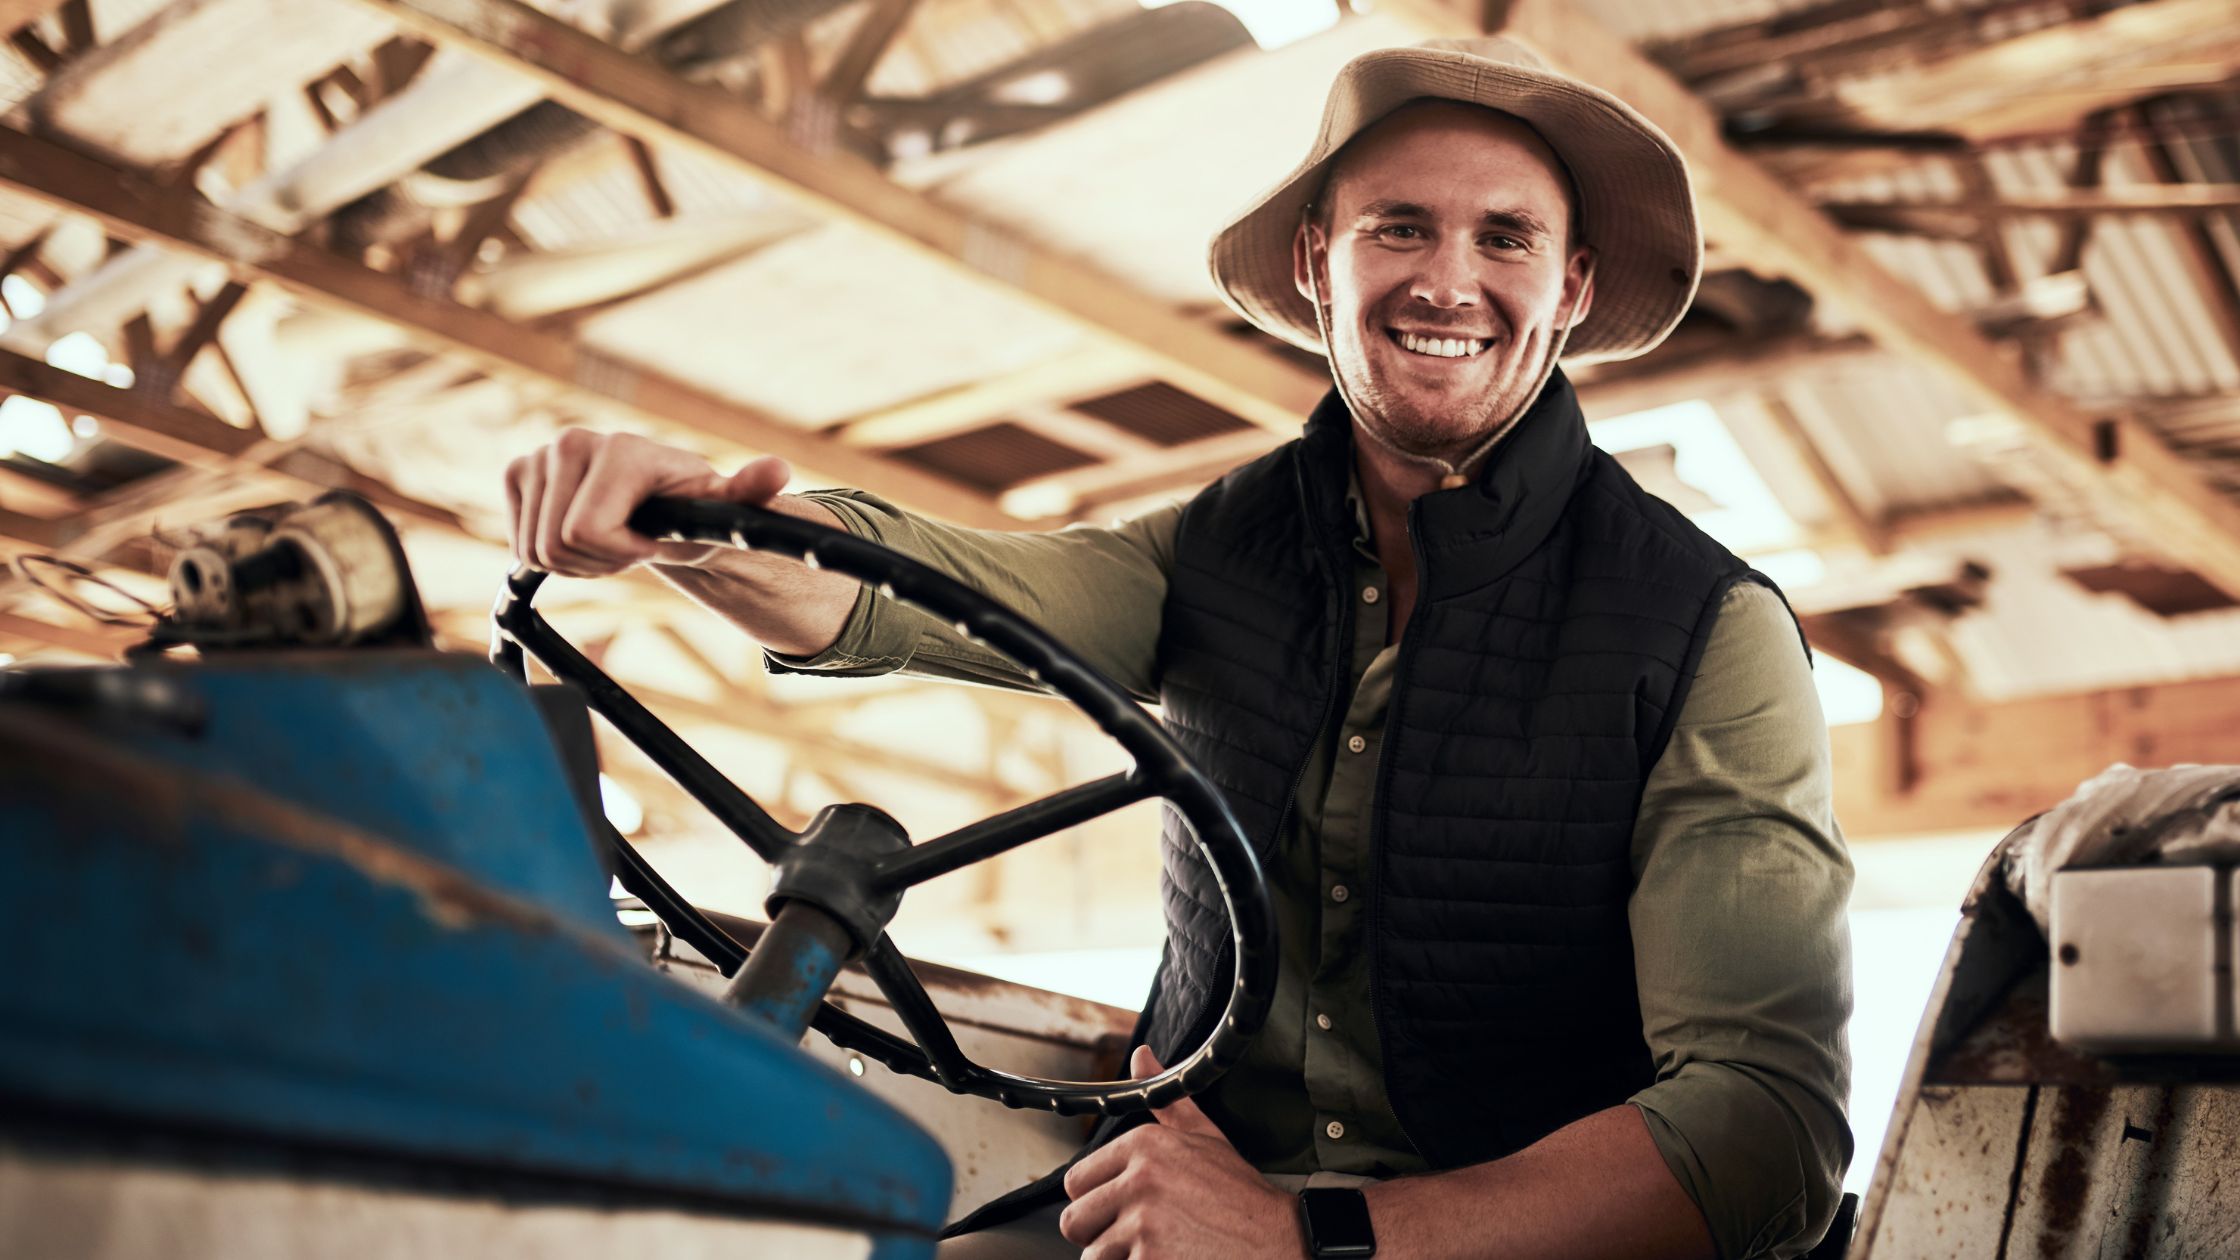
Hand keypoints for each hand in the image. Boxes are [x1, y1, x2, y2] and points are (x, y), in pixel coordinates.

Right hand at [503, 428, 791, 575]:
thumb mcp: (723, 507)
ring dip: (576, 561)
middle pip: (556, 546)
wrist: (663, 506)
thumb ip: (747, 491)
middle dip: (598, 560)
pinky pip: (518, 546)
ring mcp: (540, 455)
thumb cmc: (691, 510)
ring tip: (610, 537)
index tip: (650, 540)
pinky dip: (549, 554)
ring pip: (534, 551)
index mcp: (619, 450)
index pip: (586, 532)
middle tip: (629, 543)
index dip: (620, 552)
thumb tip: (777, 470)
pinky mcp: (518, 474)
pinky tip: (582, 534)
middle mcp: (572, 442)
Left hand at [1060, 1047, 1304, 1258]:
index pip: (1076, 1182)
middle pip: (1074, 1220)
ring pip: (1092, 1254)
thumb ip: (1167, 1103)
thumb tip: (1141, 1056)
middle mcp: (1139, 1178)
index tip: (1124, 1210)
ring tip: (1157, 1250)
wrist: (1279, 1241)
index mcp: (1144, 1145)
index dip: (1098, 1202)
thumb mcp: (1205, 1139)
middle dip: (1100, 1235)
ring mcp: (1144, 1220)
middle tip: (1138, 1238)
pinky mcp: (1149, 1258)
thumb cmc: (1242, 1197)